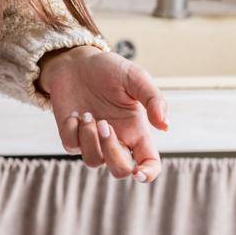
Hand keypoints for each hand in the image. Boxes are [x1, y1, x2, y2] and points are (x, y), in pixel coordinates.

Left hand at [37, 43, 168, 183]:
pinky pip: (71, 146)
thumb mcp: (135, 77)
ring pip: (93, 161)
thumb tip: (164, 125)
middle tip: (104, 123)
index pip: (149, 163)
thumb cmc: (109, 69)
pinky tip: (74, 113)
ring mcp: (92, 139)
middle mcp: (116, 139)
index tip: (138, 172)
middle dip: (112, 151)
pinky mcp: (71, 134)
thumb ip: (153, 98)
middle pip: (120, 170)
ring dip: (90, 139)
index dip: (148, 174)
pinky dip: (72, 130)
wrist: (76, 61)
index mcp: (136, 130)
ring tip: (87, 114)